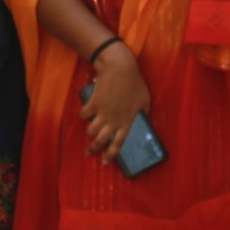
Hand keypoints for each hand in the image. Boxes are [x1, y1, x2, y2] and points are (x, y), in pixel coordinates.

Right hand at [81, 42, 151, 160]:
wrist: (119, 68)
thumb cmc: (135, 82)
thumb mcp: (146, 99)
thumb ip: (145, 112)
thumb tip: (145, 119)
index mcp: (127, 121)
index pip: (118, 143)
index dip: (111, 154)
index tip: (105, 162)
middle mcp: (113, 120)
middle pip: (101, 140)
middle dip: (93, 149)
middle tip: (89, 153)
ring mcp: (102, 112)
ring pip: (91, 131)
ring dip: (89, 133)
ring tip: (89, 133)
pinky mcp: (93, 103)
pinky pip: (84, 115)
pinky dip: (83, 116)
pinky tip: (84, 114)